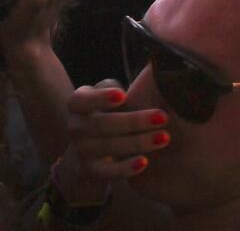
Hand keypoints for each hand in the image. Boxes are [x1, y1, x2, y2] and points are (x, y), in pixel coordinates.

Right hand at [58, 81, 168, 196]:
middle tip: (163, 117)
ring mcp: (81, 150)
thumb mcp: (108, 97)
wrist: (88, 152)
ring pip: (108, 147)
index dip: (100, 98)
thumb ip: (118, 86)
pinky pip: (107, 173)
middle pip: (102, 124)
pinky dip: (125, 168)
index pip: (81, 100)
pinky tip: (145, 162)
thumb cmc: (108, 113)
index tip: (124, 96)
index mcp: (78, 104)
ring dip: (137, 143)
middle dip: (134, 121)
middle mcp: (76, 127)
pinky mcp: (90, 171)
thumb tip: (152, 65)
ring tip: (164, 138)